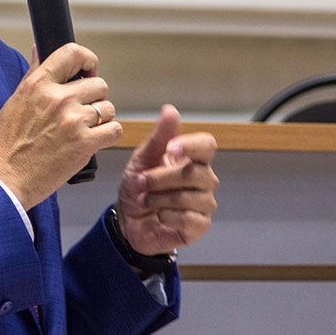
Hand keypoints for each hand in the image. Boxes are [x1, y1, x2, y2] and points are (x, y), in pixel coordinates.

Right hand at [0, 43, 122, 209]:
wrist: (7, 179)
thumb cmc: (8, 144)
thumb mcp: (15, 101)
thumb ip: (33, 74)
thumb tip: (38, 51)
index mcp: (39, 84)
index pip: (73, 53)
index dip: (87, 60)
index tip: (87, 70)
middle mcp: (58, 99)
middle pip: (99, 84)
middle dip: (94, 97)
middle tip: (82, 110)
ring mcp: (73, 121)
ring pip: (108, 108)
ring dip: (101, 118)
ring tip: (84, 128)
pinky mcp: (85, 144)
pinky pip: (114, 129)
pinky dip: (107, 135)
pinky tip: (92, 140)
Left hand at [116, 105, 218, 255]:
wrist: (128, 220)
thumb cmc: (138, 187)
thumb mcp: (142, 158)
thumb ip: (159, 136)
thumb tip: (171, 110)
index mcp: (191, 158)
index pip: (207, 145)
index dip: (192, 145)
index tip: (171, 147)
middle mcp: (204, 179)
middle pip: (195, 172)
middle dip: (161, 178)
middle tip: (141, 182)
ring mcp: (204, 203)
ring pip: (190, 197)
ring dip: (160, 198)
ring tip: (145, 199)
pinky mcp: (200, 226)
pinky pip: (190, 218)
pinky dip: (168, 215)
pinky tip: (159, 215)